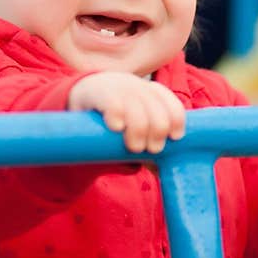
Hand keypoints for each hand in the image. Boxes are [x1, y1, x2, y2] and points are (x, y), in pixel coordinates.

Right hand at [68, 72, 185, 153]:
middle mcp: (139, 88)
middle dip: (157, 137)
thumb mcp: (133, 124)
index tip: (173, 139)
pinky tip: (116, 127)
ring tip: (133, 147)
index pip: (174, 107)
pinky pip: (114, 107)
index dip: (176, 124)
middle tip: (148, 149)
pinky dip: (118, 120)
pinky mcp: (99, 93)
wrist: (81, 93)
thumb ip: (145, 144)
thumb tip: (158, 169)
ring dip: (139, 136)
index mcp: (152, 94)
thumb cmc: (113, 116)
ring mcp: (120, 90)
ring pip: (139, 118)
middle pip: (159, 117)